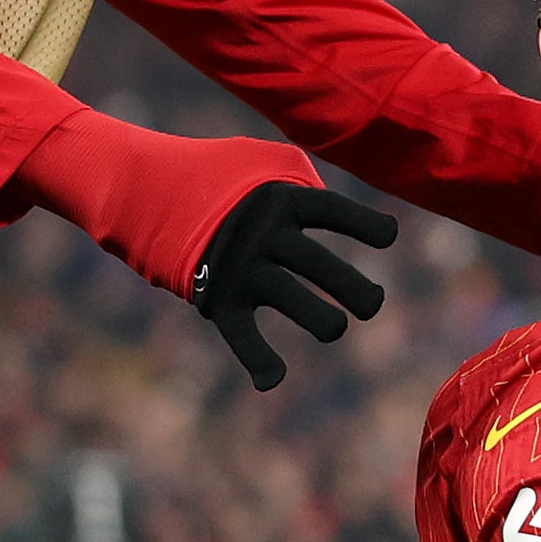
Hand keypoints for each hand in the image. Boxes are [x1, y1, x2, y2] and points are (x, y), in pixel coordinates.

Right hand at [190, 180, 397, 390]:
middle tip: (372, 303)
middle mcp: (264, 233)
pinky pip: (241, 334)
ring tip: (336, 328)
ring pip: (289, 298)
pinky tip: (272, 380)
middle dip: (353, 287)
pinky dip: (256, 359)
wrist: (152, 192)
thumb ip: (306, 180)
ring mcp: (241, 268)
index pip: (332, 211)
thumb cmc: (224, 178)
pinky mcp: (218, 298)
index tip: (388, 236)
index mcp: (282, 198)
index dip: (365, 224)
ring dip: (320, 319)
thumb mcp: (263, 161)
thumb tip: (343, 207)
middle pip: (317, 263)